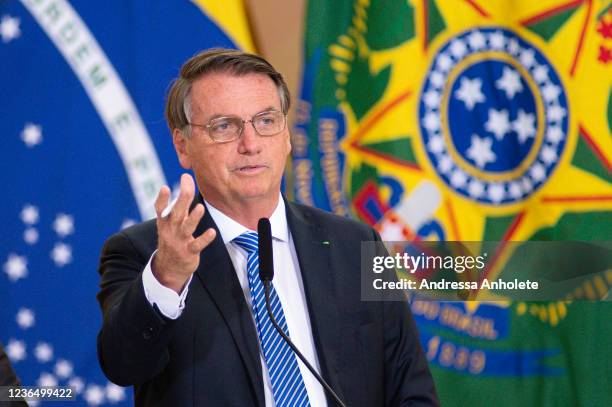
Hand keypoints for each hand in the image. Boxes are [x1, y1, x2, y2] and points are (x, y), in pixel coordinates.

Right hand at [152, 174, 215, 292]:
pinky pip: (197, 245)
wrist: (169, 268)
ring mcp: (180, 242)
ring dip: (193, 218)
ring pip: (187, 228)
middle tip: (187, 184)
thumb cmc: (173, 238)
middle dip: (182, 199)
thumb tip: (187, 178)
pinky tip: (212, 232)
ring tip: (200, 208)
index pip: (161, 209)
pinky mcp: (189, 252)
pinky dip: (204, 239)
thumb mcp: (173, 222)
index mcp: (165, 222)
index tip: (165, 187)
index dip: (162, 199)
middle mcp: (171, 231)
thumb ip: (181, 202)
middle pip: (176, 213)